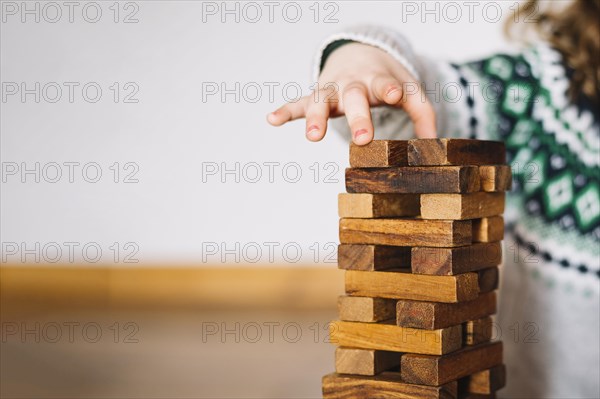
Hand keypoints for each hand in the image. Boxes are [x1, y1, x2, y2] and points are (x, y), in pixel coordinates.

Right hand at [267, 42, 436, 144]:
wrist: (358, 54)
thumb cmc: (384, 79)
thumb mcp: (406, 88)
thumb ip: (422, 112)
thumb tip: (434, 144)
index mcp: (379, 80)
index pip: (386, 83)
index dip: (391, 88)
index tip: (394, 95)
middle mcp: (354, 84)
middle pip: (354, 97)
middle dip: (358, 117)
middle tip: (362, 138)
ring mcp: (332, 90)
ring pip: (322, 101)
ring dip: (316, 118)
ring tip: (312, 136)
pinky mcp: (315, 96)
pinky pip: (298, 104)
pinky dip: (285, 111)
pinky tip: (271, 119)